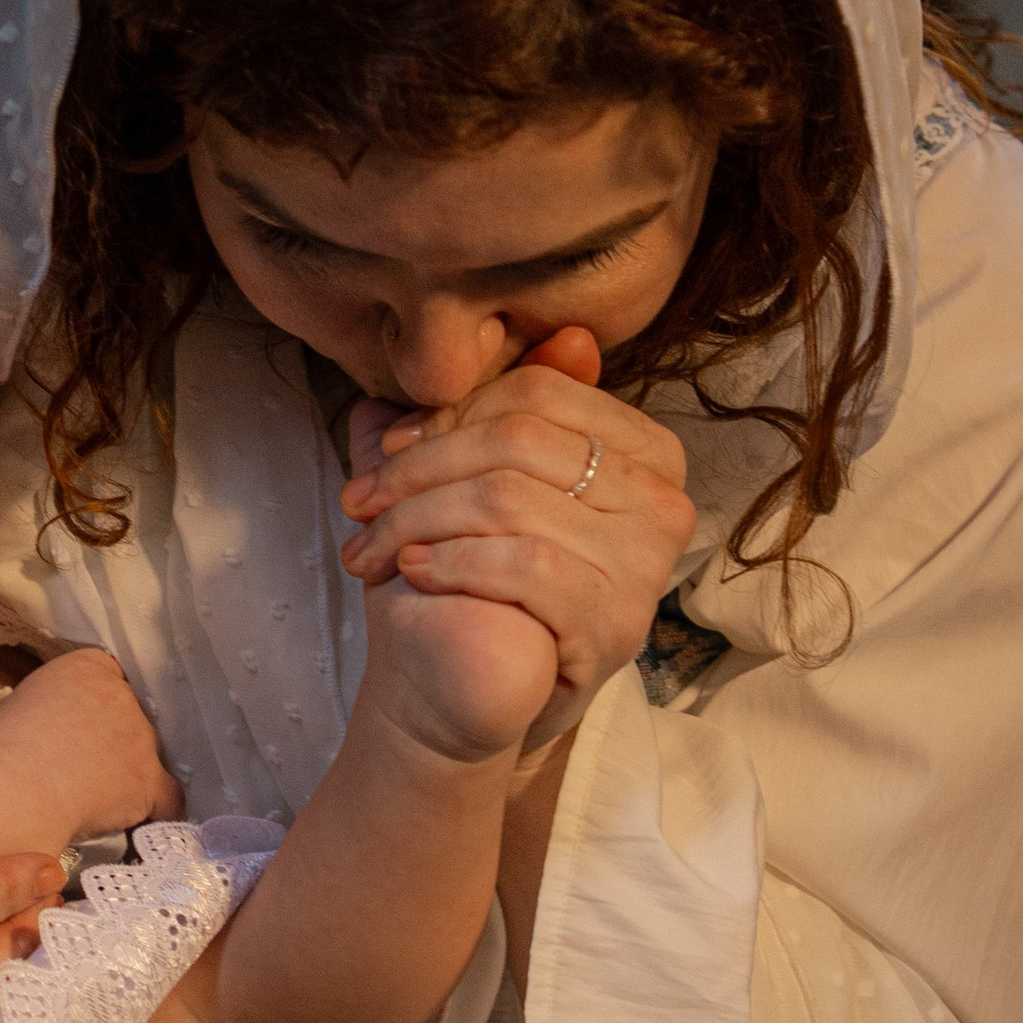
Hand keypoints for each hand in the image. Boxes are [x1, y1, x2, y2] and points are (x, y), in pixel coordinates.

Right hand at [0, 648, 181, 859]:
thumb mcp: (23, 704)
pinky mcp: (149, 782)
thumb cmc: (3, 751)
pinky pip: (169, 798)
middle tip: (80, 767)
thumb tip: (62, 728)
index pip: (109, 678)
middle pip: (132, 718)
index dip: (97, 707)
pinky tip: (140, 819)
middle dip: (113, 741)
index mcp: (87, 669)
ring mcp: (141, 739)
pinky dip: (156, 810)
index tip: (81, 728)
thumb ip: (56, 705)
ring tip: (91, 799)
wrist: (14, 792)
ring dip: (129, 775)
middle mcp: (122, 696)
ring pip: (148, 757)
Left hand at [337, 327, 691, 748]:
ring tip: (370, 546)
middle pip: (517, 441)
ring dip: (416, 520)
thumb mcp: (479, 483)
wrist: (476, 689)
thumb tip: (531, 333)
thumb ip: (495, 412)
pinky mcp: (615, 622)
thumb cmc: (475, 576)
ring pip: (509, 501)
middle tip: (359, 501)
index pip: (539, 392)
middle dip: (418, 469)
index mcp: (644, 451)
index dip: (451, 413)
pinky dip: (452, 563)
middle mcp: (663, 501)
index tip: (391, 447)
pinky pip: (523, 565)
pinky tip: (412, 572)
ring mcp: (646, 566)